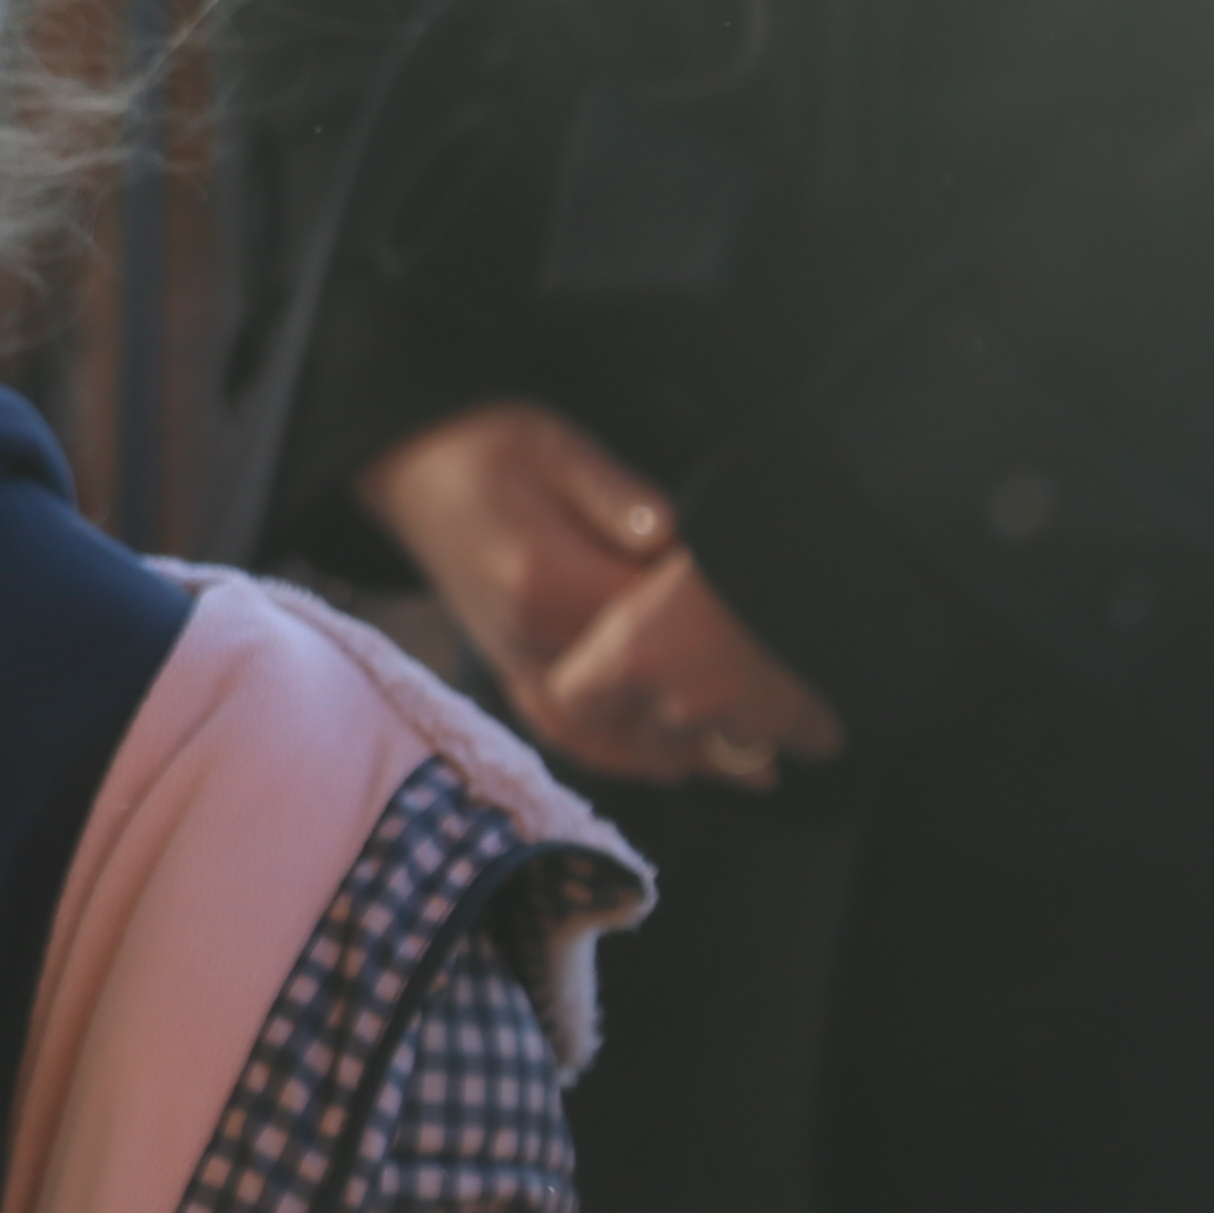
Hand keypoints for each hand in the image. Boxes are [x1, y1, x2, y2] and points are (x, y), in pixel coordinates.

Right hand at [355, 400, 840, 787]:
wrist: (403, 468)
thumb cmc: (482, 444)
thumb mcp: (549, 443)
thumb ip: (610, 489)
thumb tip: (666, 532)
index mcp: (550, 580)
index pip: (673, 639)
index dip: (748, 673)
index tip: (808, 693)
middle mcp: (534, 639)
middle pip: (654, 704)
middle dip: (737, 726)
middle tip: (810, 739)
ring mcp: (517, 666)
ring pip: (617, 735)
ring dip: (692, 753)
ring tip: (760, 769)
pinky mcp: (509, 673)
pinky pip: (571, 734)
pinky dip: (626, 757)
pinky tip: (671, 766)